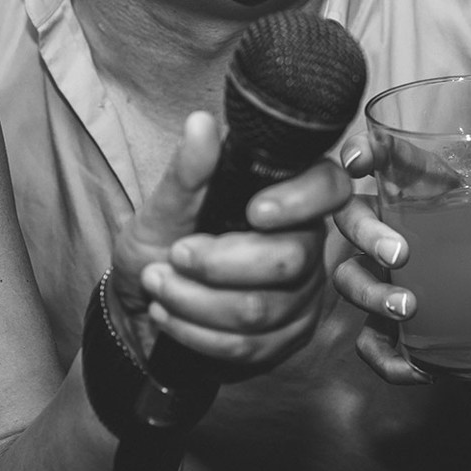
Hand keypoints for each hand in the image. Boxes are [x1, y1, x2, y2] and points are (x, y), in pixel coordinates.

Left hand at [109, 111, 350, 370]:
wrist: (141, 303)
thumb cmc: (160, 243)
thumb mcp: (164, 206)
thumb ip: (187, 172)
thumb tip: (201, 124)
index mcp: (288, 195)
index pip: (329, 187)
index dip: (301, 200)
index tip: (254, 212)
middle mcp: (307, 243)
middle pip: (288, 259)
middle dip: (217, 264)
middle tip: (173, 255)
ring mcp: (302, 295)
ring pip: (262, 309)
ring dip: (195, 301)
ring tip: (158, 284)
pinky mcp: (286, 338)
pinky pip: (250, 346)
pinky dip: (197, 333)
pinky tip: (169, 314)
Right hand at [329, 132, 470, 384]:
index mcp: (417, 189)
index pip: (377, 158)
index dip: (357, 153)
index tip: (358, 164)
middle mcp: (389, 227)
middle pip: (351, 218)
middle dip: (367, 234)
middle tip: (402, 255)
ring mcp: (382, 276)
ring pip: (349, 277)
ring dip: (371, 292)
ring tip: (408, 308)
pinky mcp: (388, 325)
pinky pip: (370, 342)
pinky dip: (386, 356)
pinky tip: (416, 366)